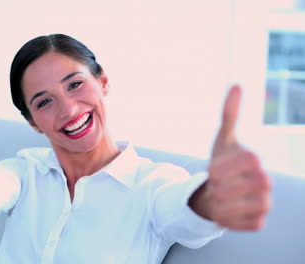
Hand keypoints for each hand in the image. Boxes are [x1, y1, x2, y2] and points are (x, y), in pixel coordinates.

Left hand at [191, 85, 270, 229]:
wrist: (217, 190)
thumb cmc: (221, 163)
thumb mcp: (221, 139)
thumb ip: (229, 114)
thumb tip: (237, 85)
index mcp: (256, 160)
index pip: (250, 159)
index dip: (225, 165)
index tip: (212, 169)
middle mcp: (265, 182)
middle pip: (253, 184)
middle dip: (224, 185)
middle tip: (215, 184)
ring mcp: (264, 204)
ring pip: (248, 207)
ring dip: (223, 203)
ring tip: (217, 196)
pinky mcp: (257, 222)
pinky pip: (242, 225)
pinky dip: (225, 219)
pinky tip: (221, 210)